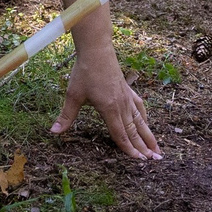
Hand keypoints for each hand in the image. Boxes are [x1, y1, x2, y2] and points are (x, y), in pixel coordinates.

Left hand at [52, 39, 160, 158]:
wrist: (97, 50)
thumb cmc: (85, 72)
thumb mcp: (73, 95)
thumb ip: (66, 116)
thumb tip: (54, 132)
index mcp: (109, 109)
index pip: (120, 135)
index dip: (129, 149)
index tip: (139, 161)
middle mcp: (121, 106)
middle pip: (134, 131)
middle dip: (145, 147)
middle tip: (155, 160)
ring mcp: (126, 97)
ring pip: (140, 120)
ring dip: (149, 135)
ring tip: (158, 148)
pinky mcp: (127, 90)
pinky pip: (139, 106)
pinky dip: (144, 117)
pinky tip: (146, 122)